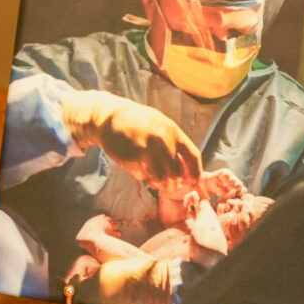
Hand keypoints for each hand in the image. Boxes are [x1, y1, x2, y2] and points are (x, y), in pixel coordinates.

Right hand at [55, 89, 202, 186]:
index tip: (193, 182)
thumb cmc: (135, 122)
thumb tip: (185, 164)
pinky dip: (144, 179)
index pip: (193, 155)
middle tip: (169, 186)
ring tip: (155, 181)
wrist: (107, 117)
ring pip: (163, 178)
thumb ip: (172, 142)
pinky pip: (145, 176)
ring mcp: (149, 148)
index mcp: (173, 131)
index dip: (195, 172)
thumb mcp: (158, 125)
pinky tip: (141, 174)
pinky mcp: (134, 156)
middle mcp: (164, 139)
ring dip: (160, 184)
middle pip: (179, 172)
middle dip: (176, 183)